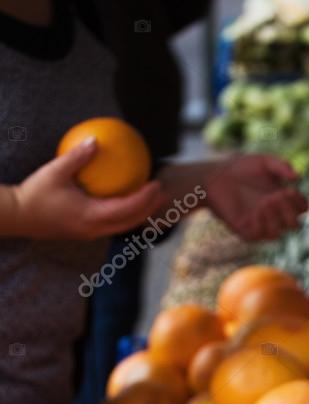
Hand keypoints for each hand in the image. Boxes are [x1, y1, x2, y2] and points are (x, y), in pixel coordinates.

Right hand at [8, 138, 165, 240]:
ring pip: (123, 226)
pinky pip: (113, 224)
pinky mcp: (86, 232)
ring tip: (153, 200)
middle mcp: (95, 229)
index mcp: (91, 216)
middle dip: (150, 209)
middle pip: (131, 222)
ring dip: (140, 214)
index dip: (145, 199)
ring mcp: (91, 233)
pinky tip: (128, 201)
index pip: (127, 209)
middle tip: (165, 193)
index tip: (157, 185)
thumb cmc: (36, 194)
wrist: (19, 217)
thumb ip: (77, 156)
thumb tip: (95, 139)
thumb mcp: (55, 171)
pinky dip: (125, 214)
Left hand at [204, 154, 307, 240]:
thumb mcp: (265, 162)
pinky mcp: (246, 232)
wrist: (216, 177)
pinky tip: (255, 210)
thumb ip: (282, 166)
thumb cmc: (241, 168)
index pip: (302, 208)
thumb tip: (297, 178)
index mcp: (283, 199)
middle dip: (289, 211)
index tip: (290, 190)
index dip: (300, 202)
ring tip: (265, 201)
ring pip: (278, 233)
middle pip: (294, 225)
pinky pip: (260, 235)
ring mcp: (260, 225)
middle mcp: (274, 215)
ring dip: (274, 217)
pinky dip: (260, 223)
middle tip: (278, 196)